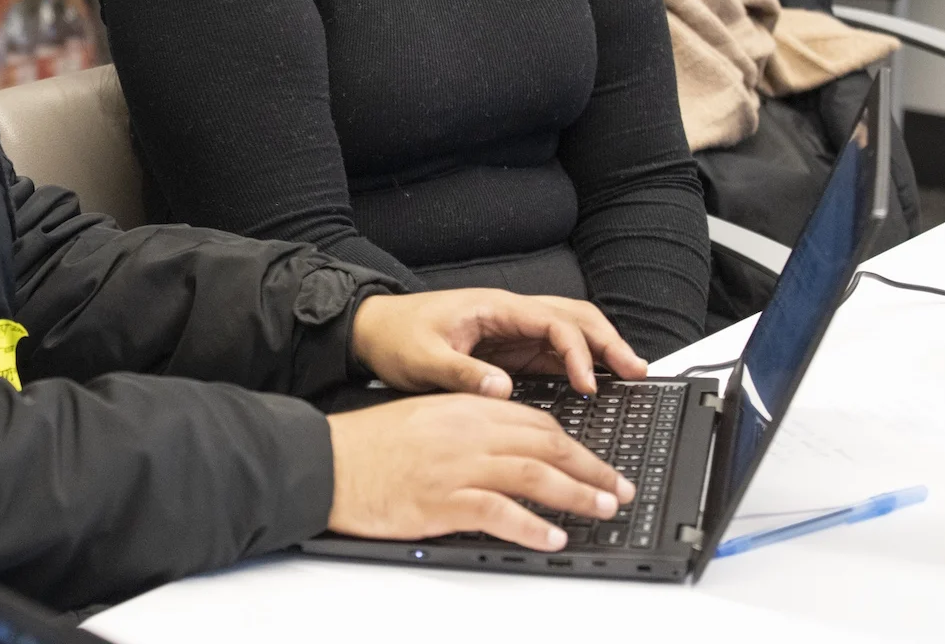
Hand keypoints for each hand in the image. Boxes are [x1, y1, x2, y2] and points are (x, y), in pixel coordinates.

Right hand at [325, 394, 634, 549]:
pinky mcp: (442, 500)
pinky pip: (500, 512)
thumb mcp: (424, 418)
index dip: (574, 442)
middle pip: (545, 444)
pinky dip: (532, 526)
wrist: (326, 461)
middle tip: (618, 487)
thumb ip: (467, 426)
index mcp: (463, 408)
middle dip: (590, 468)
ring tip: (603, 509)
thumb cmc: (367, 446)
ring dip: (576, 494)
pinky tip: (552, 537)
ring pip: (533, 474)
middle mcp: (466, 432)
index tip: (596, 461)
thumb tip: (508, 446)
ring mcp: (456, 465)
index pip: (535, 420)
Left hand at [351, 289, 645, 397]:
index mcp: (494, 308)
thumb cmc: (394, 337)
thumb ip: (463, 374)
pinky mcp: (508, 348)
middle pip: (572, 317)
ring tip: (630, 374)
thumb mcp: (423, 360)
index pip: (552, 322)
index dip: (576, 351)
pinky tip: (595, 381)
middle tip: (636, 371)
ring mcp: (511, 329)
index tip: (588, 384)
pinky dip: (579, 362)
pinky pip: (552, 350)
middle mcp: (508, 314)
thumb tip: (503, 389)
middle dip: (607, 341)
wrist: (372, 331)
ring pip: (568, 330)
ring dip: (599, 349)